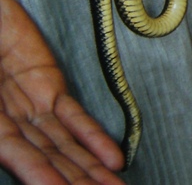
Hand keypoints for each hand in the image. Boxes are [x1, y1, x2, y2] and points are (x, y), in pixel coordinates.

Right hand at [0, 0, 123, 183]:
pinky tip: (113, 158)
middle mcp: (7, 120)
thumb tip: (1, 126)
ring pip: (64, 145)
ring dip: (89, 170)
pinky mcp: (49, 86)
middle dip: (74, 181)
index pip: (17, 157)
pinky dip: (93, 137)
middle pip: (46, 159)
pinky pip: (74, 116)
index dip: (39, 176)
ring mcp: (29, 105)